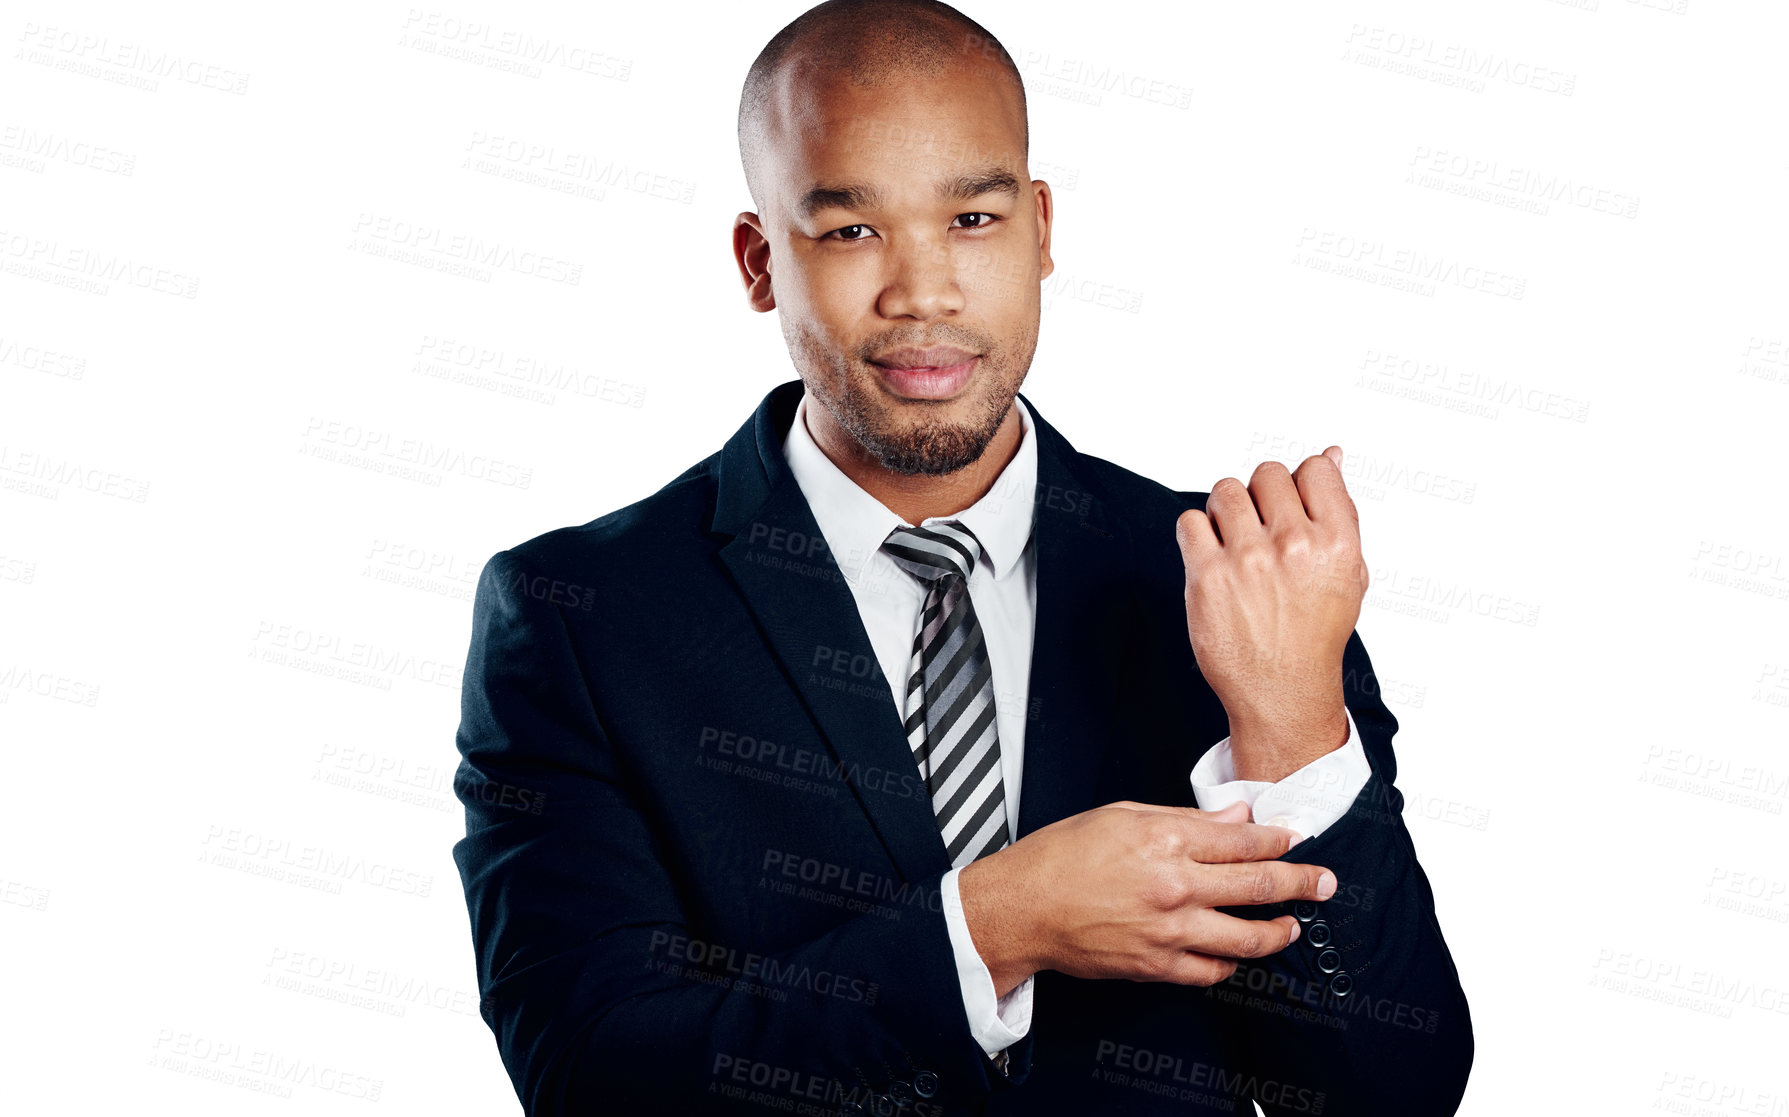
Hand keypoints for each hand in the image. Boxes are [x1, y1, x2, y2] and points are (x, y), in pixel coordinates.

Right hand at [957, 800, 1336, 997]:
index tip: (1295, 841)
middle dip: (1302, 882)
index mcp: (1165, 841)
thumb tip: (1233, 817)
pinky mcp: (1156, 965)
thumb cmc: (1063, 856)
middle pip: (1258, 885)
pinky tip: (1239, 954)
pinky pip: (1212, 971)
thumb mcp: (1123, 815)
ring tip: (1292, 926)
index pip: (1243, 841)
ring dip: (1278, 931)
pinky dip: (1232, 963)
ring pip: (1246, 937)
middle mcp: (1174, 886)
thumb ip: (1185, 819)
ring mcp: (1168, 931)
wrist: (1024, 908)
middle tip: (1326, 882)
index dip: (1278, 840)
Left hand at [1175, 447, 1366, 780]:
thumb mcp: (1348, 571)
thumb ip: (1339, 510)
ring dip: (1227, 510)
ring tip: (1234, 542)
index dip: (1299, 483)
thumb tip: (1332, 454)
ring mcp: (1248, 560)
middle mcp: (1295, 546)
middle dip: (1261, 497)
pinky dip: (1197, 533)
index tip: (1291, 508)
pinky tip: (1211, 556)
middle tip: (1261, 530)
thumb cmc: (1315, 631)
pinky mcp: (1207, 577)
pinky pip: (1190, 522)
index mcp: (1337, 542)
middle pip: (1267, 475)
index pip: (1315, 468)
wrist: (1283, 690)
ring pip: (1225, 491)